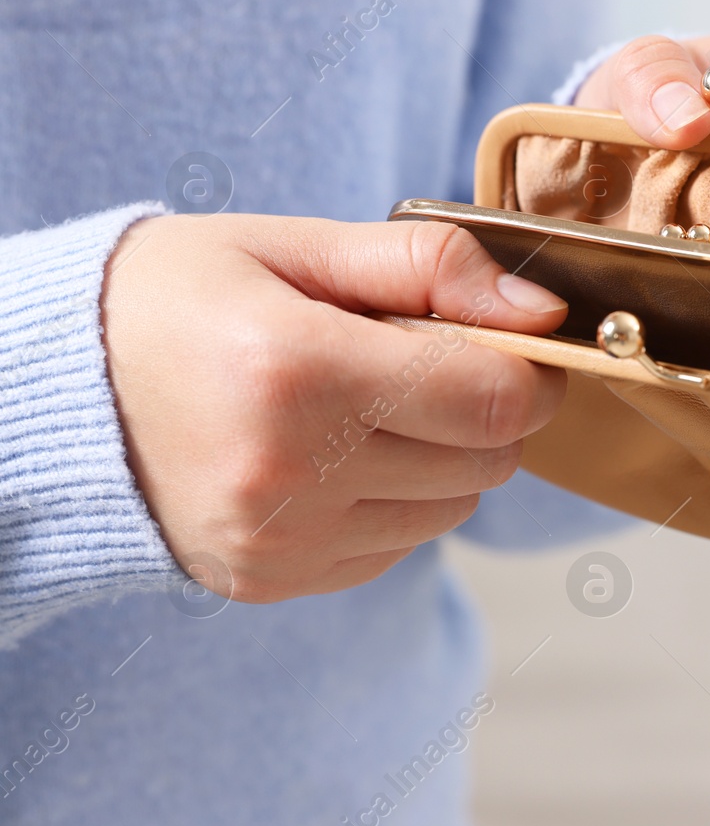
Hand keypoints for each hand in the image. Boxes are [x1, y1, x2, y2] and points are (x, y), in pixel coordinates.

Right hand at [102, 214, 567, 601]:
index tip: (504, 342)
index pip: (494, 401)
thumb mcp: (292, 245)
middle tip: (419, 362)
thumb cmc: (174, 298)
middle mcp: (289, 471)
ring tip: (361, 406)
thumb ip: (429, 266)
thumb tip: (542, 312)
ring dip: (440, 457)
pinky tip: (330, 453)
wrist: (50, 392)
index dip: (527, 370)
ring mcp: (279, 540)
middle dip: (482, 408)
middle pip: (487, 460)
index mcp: (297, 370)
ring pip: (452, 511)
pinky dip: (392, 501)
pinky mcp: (271, 581)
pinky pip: (397, 547)